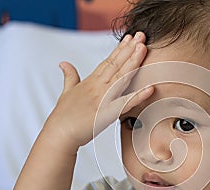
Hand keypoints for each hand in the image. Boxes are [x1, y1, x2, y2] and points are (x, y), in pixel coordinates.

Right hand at [43, 32, 153, 151]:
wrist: (59, 133)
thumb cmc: (63, 116)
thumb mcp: (66, 92)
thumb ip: (69, 76)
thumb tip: (64, 63)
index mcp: (90, 82)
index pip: (108, 61)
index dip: (120, 49)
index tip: (129, 38)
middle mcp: (98, 87)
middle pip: (116, 64)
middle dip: (130, 49)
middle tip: (141, 35)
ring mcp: (103, 98)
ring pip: (121, 77)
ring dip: (134, 63)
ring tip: (143, 48)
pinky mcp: (107, 113)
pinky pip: (126, 103)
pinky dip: (138, 96)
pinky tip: (150, 87)